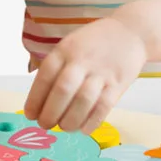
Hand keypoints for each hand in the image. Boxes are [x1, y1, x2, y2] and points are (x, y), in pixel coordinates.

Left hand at [23, 17, 147, 132]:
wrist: (130, 32)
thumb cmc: (94, 43)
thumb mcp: (70, 45)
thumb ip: (57, 68)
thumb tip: (40, 101)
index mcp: (65, 50)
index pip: (45, 75)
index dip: (35, 98)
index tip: (30, 114)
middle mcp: (82, 60)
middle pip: (63, 90)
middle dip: (50, 113)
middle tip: (45, 124)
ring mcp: (101, 72)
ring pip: (83, 100)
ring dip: (70, 120)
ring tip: (64, 127)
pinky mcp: (118, 83)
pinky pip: (104, 106)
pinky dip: (92, 121)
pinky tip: (84, 129)